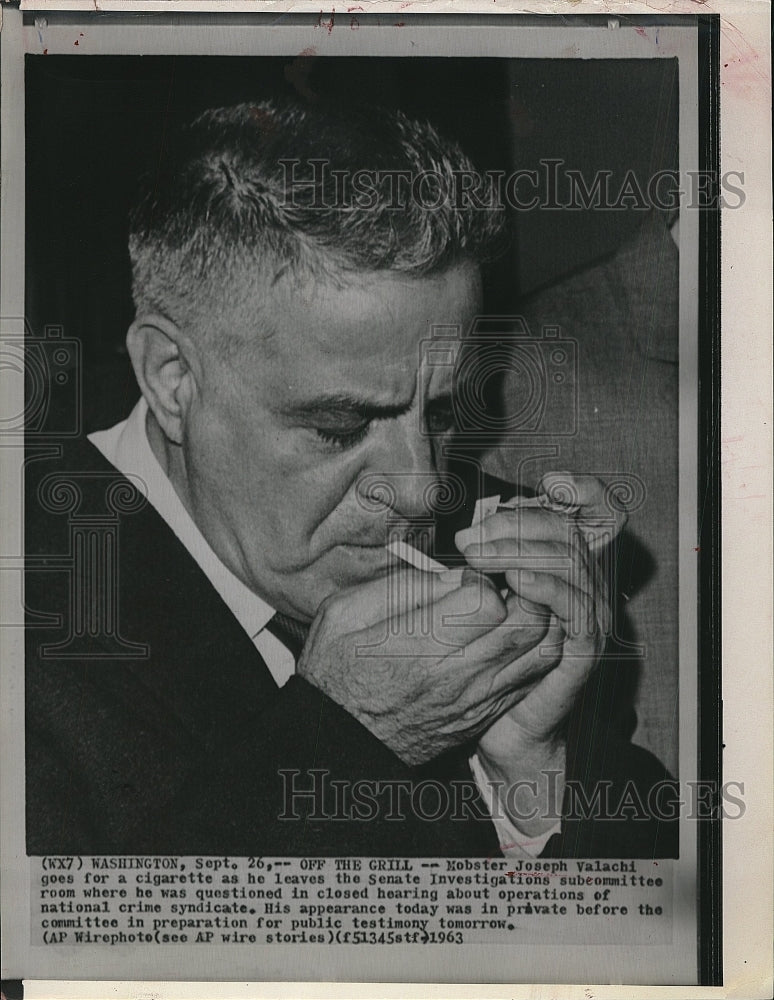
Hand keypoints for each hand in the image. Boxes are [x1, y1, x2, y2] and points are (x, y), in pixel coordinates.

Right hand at [297, 563, 560, 765]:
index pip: (488, 601)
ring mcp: (477, 699)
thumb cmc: (336, 671)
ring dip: (537, 617)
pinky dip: (535, 648)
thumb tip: (454, 575)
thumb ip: (400, 587)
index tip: (466, 575)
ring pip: (541, 651)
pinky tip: (512, 633)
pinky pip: (533, 677)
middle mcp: (457, 676)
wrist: (339, 739)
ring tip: (512, 602)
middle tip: (500, 580)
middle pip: (526, 623)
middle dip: (521, 589)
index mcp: (418, 646)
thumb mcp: (344, 613)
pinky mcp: (486, 713)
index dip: (483, 576)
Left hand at [456, 473, 620, 763]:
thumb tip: (467, 528)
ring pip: (571, 561)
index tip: (550, 482)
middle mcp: (590, 585)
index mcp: (572, 565)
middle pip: (571, 531)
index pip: (602, 513)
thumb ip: (489, 557)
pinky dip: (545, 585)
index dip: (586, 490)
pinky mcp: (584, 648)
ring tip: (477, 555)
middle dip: (519, 523)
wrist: (504, 725)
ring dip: (521, 550)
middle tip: (470, 538)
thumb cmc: (490, 654)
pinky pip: (574, 607)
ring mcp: (590, 616)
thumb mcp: (488, 595)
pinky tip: (514, 580)